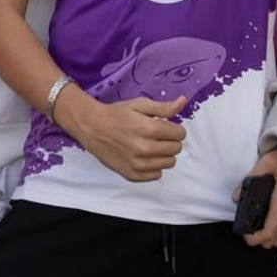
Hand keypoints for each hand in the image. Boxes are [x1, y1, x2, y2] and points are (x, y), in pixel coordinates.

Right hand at [58, 88, 187, 181]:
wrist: (92, 128)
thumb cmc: (117, 114)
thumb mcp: (140, 105)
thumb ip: (164, 107)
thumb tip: (183, 102)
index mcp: (149, 129)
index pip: (180, 134)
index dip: (175, 129)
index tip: (165, 127)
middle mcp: (145, 149)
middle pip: (176, 149)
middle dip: (170, 141)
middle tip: (156, 136)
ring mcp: (138, 164)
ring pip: (169, 163)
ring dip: (164, 154)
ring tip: (151, 146)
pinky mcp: (132, 175)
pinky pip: (157, 175)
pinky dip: (153, 167)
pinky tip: (144, 157)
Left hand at [237, 145, 276, 247]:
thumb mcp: (267, 161)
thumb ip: (251, 177)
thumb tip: (236, 197)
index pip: (270, 231)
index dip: (255, 238)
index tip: (246, 236)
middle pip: (276, 239)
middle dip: (260, 240)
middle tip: (249, 231)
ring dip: (272, 238)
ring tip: (260, 230)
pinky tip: (274, 226)